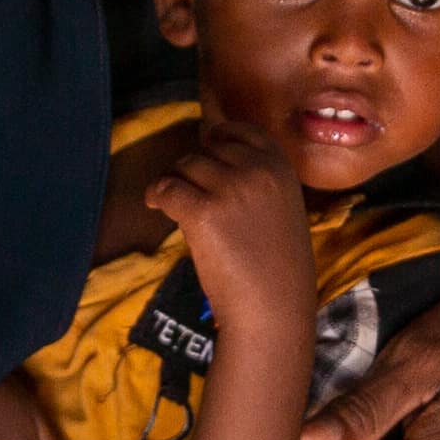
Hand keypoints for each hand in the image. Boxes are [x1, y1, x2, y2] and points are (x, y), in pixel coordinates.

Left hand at [151, 120, 319, 321]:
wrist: (273, 308)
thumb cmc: (278, 270)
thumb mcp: (284, 210)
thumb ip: (260, 183)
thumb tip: (217, 161)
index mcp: (281, 168)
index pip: (244, 131)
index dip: (220, 134)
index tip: (206, 142)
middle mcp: (258, 170)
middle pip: (209, 148)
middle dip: (195, 166)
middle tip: (189, 190)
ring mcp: (230, 188)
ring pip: (185, 165)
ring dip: (176, 181)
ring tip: (174, 205)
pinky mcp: (202, 211)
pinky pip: (167, 188)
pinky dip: (156, 195)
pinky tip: (155, 206)